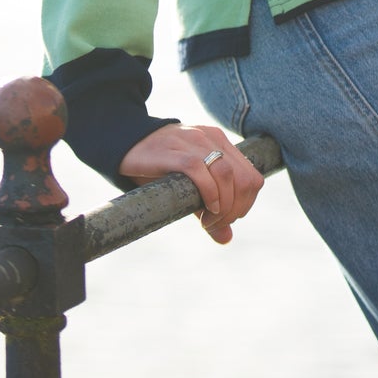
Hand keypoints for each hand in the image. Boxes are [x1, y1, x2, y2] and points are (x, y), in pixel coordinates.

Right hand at [118, 123, 264, 245]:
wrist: (125, 141)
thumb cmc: (158, 166)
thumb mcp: (190, 187)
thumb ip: (210, 208)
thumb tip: (227, 238)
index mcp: (220, 143)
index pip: (252, 178)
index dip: (244, 205)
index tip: (224, 219)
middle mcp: (212, 139)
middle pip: (245, 180)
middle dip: (235, 210)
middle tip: (214, 222)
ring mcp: (194, 142)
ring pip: (227, 175)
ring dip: (223, 207)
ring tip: (206, 219)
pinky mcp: (174, 150)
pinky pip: (200, 170)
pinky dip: (208, 194)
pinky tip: (203, 209)